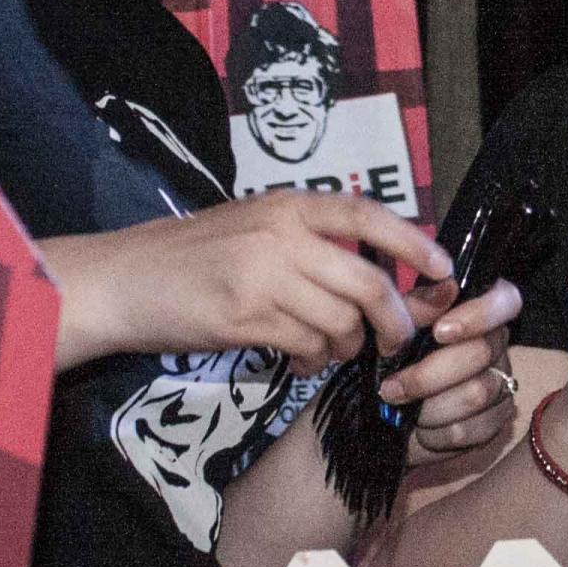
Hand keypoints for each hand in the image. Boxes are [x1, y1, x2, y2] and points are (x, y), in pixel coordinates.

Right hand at [40, 192, 454, 374]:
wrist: (123, 281)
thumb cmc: (193, 256)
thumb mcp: (254, 227)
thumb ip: (311, 241)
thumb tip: (382, 272)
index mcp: (287, 206)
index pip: (367, 215)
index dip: (414, 242)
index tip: (444, 268)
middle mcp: (279, 235)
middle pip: (368, 283)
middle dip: (395, 320)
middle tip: (395, 341)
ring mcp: (261, 277)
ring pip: (341, 322)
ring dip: (346, 346)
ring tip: (328, 349)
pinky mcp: (244, 318)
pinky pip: (306, 346)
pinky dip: (313, 360)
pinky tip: (299, 359)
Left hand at [383, 277, 523, 462]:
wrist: (377, 410)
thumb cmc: (386, 359)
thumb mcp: (390, 328)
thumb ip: (414, 308)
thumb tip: (445, 290)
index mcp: (477, 310)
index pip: (505, 300)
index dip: (479, 315)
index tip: (439, 332)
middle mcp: (496, 343)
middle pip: (482, 353)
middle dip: (430, 374)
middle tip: (391, 387)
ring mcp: (501, 383)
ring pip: (477, 393)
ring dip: (429, 405)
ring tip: (399, 407)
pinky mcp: (495, 420)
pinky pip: (472, 428)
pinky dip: (437, 432)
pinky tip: (418, 428)